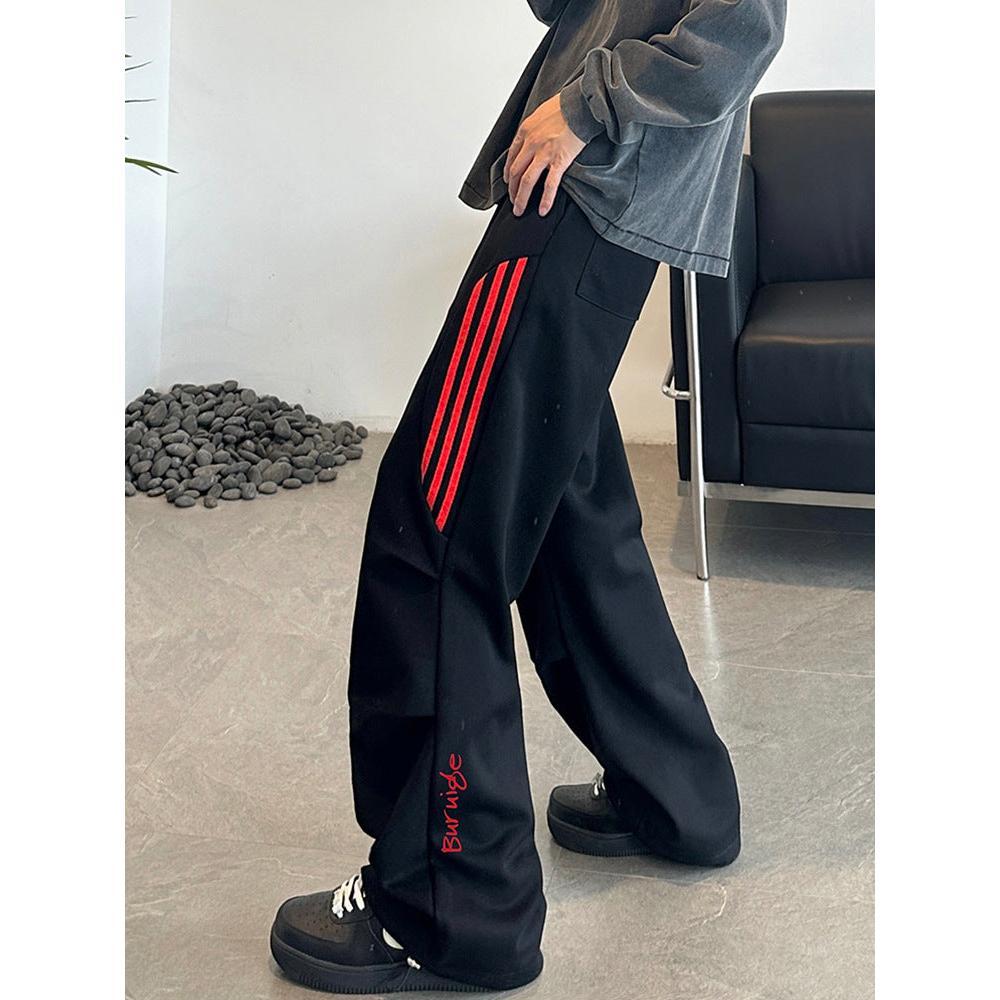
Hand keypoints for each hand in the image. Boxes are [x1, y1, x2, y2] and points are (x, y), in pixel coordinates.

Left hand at [503, 93, 585, 216]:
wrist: (582, 104)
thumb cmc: (566, 105)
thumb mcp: (542, 112)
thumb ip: (535, 127)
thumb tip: (534, 136)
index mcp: (526, 130)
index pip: (511, 156)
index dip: (508, 172)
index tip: (508, 181)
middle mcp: (531, 142)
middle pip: (515, 171)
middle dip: (512, 190)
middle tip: (512, 201)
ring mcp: (544, 153)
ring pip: (526, 181)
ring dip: (521, 198)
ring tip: (519, 211)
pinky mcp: (559, 160)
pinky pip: (549, 184)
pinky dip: (545, 200)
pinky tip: (543, 210)